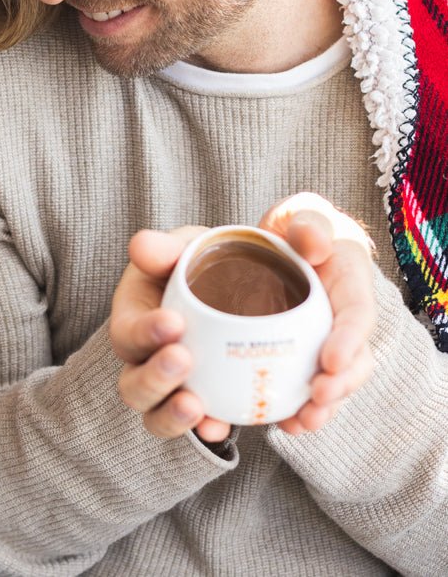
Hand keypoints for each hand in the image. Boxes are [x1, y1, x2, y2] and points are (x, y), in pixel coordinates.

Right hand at [111, 194, 375, 441]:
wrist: (239, 291)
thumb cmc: (202, 266)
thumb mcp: (184, 248)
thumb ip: (165, 248)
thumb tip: (141, 246)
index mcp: (134, 320)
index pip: (126, 333)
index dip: (144, 332)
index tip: (174, 321)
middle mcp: (146, 362)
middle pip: (133, 386)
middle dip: (154, 378)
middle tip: (184, 359)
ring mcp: (174, 391)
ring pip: (157, 416)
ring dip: (173, 415)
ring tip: (197, 407)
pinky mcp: (205, 407)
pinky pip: (199, 430)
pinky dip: (209, 432)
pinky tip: (222, 425)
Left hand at [257, 192, 375, 434]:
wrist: (279, 244)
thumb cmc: (297, 227)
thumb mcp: (302, 213)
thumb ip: (308, 222)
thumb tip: (312, 243)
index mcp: (350, 282)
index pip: (357, 314)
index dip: (349, 340)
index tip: (331, 362)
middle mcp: (342, 318)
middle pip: (354, 359)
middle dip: (340, 385)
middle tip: (317, 400)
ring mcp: (324, 341)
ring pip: (333, 381)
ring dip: (320, 407)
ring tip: (299, 424)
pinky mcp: (301, 355)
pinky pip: (304, 386)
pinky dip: (295, 408)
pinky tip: (279, 424)